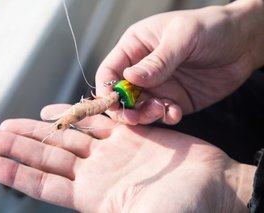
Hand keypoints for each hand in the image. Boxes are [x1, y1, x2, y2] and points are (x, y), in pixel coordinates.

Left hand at [0, 105, 253, 211]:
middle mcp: (97, 173)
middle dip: (18, 145)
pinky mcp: (129, 134)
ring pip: (67, 137)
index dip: (15, 173)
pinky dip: (75, 114)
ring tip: (13, 123)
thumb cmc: (183, 208)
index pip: (43, 183)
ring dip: (40, 128)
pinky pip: (96, 121)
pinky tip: (56, 110)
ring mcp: (111, 152)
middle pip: (49, 155)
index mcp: (93, 197)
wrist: (214, 185)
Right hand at [96, 0, 263, 124]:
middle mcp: (143, 69)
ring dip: (145, 115)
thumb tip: (129, 78)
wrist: (245, 42)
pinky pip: (161, 115)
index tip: (112, 102)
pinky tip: (175, 112)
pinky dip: (165, 118)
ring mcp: (158, 86)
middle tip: (136, 116)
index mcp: (136, 47)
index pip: (109, 71)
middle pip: (121, 95)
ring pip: (139, 109)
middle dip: (125, 108)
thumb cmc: (211, 28)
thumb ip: (157, 60)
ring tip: (162, 110)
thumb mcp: (183, 37)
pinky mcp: (174, 100)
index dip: (106, 88)